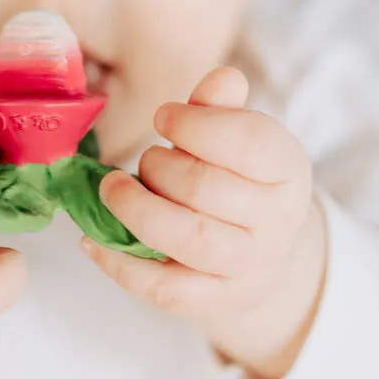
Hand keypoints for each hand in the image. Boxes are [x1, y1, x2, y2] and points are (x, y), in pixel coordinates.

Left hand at [81, 67, 326, 378]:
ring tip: (111, 189)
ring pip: (188, 238)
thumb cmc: (237, 178)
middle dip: (159, 167)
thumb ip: (221, 107)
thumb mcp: (237, 137)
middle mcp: (276, 222)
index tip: (163, 116)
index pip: (248, 142)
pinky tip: (91, 239)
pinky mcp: (213, 300)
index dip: (196, 124)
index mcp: (287, 169)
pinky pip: (163, 287)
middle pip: (206, 188)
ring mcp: (247, 267)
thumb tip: (222, 79)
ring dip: (136, 209)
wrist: (260, 252)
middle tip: (144, 160)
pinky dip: (119, 263)